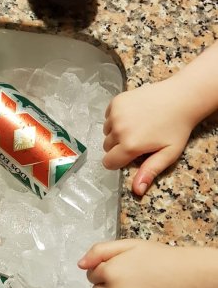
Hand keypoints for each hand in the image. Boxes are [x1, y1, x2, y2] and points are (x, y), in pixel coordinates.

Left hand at [78, 239, 197, 287]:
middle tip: (127, 281)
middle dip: (106, 286)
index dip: (102, 270)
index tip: (118, 269)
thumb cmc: (158, 257)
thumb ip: (100, 251)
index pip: (91, 274)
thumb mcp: (128, 244)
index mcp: (110, 271)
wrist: (188, 275)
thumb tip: (80, 265)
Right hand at [103, 79, 194, 194]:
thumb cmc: (177, 127)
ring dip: (116, 131)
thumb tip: (137, 190)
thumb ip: (150, 171)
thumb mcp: (168, 154)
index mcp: (130, 145)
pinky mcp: (116, 101)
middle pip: (106, 146)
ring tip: (136, 126)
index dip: (119, 161)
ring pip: (106, 131)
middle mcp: (119, 129)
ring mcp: (116, 113)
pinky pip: (108, 116)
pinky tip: (133, 115)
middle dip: (118, 146)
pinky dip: (116, 117)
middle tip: (138, 139)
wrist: (181, 97)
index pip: (108, 162)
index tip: (131, 155)